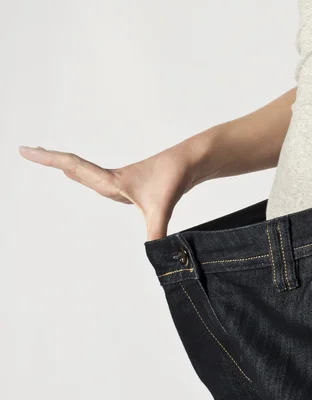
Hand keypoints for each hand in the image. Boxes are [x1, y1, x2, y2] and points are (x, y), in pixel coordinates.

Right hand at [18, 141, 204, 240]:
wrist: (192, 161)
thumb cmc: (176, 176)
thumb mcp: (162, 207)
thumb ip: (156, 232)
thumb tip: (154, 253)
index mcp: (113, 180)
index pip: (74, 167)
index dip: (48, 159)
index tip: (26, 150)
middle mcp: (113, 178)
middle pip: (75, 166)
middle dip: (49, 159)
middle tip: (25, 150)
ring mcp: (122, 180)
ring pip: (86, 172)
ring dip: (66, 165)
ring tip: (46, 158)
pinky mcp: (132, 184)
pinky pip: (99, 178)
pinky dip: (83, 174)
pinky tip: (79, 175)